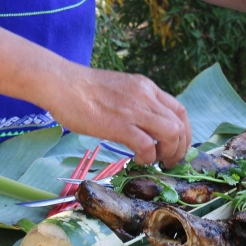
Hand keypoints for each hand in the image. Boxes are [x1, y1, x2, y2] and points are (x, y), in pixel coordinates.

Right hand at [45, 67, 191, 166]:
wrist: (61, 83)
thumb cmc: (82, 88)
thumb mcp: (119, 89)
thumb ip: (135, 102)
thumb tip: (142, 123)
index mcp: (146, 87)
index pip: (179, 110)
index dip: (184, 132)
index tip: (177, 146)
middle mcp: (146, 96)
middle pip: (180, 124)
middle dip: (180, 148)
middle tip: (169, 161)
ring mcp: (134, 110)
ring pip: (171, 134)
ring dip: (168, 154)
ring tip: (155, 162)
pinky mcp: (120, 125)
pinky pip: (147, 145)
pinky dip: (148, 157)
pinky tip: (137, 160)